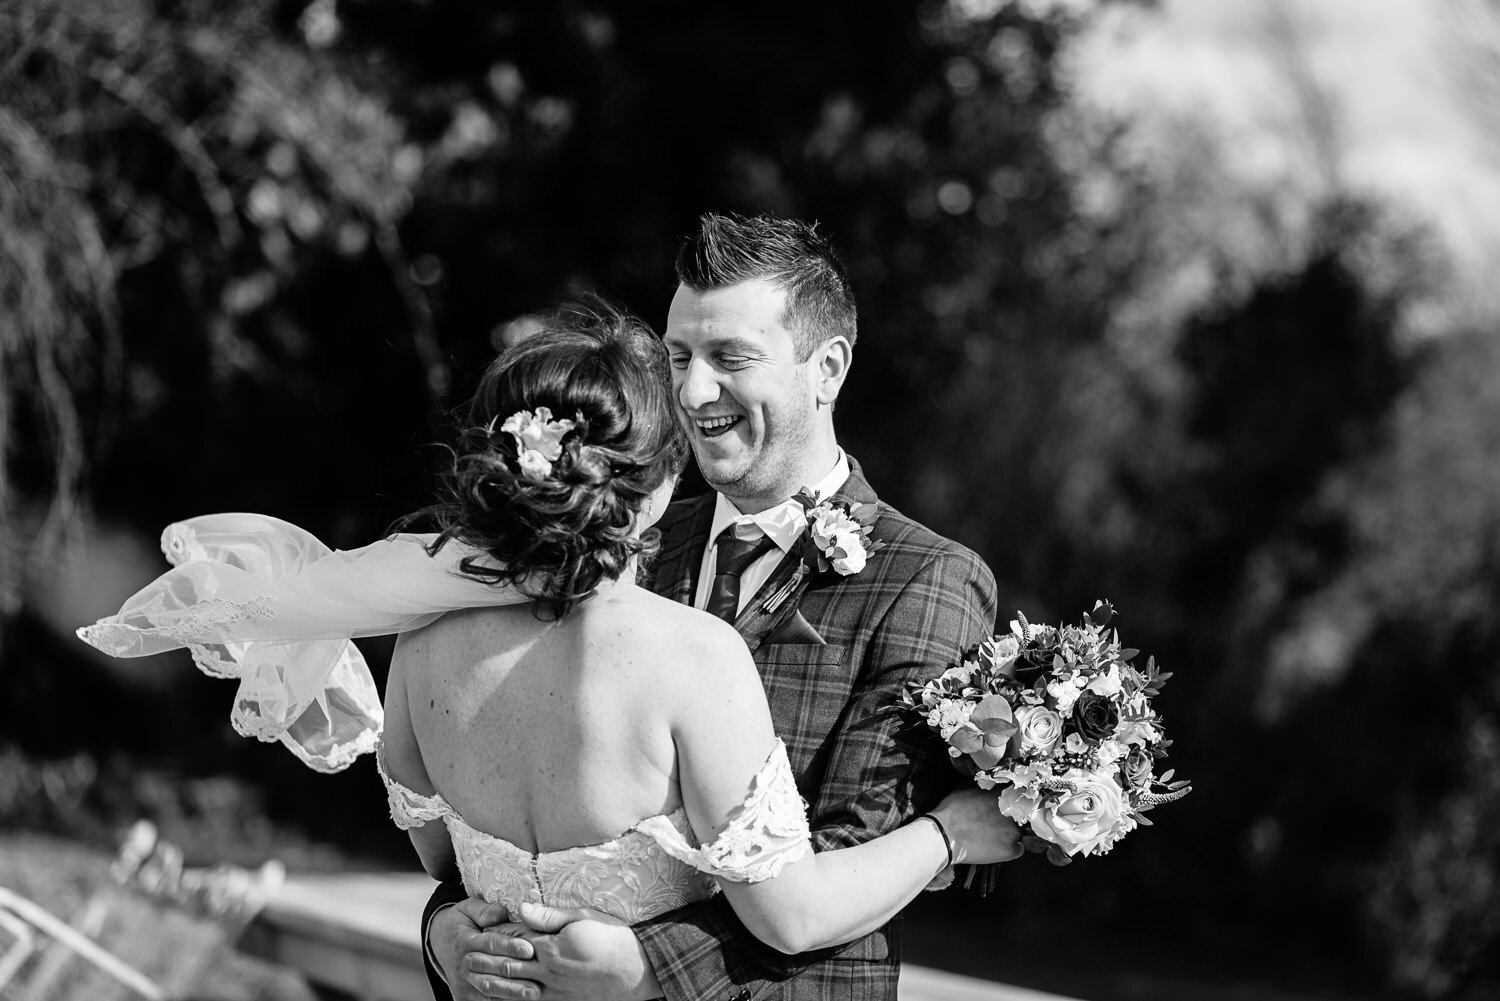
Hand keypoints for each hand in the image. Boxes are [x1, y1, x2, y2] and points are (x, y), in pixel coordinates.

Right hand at [429, 897, 538, 1000]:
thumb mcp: (468, 908)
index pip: (490, 944)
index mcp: (464, 941)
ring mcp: (463, 984)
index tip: (529, 950)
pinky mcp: (465, 997)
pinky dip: (503, 1000)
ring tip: (533, 994)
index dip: (510, 947)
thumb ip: (485, 910)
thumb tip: (501, 912)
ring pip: (489, 990)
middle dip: (515, 976)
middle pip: (491, 972)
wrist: (439, 941)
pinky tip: (521, 1000)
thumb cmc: (461, 922)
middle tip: (536, 980)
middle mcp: (463, 965)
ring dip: (511, 993)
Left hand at [482, 901, 661, 1000]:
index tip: (482, 929)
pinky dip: (513, 1000)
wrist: (637, 971)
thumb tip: (521, 908)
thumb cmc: (612, 938)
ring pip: (515, 990)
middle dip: (486, 961)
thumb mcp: (583, 918)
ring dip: (492, 984)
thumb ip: (548, 916)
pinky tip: (502, 997)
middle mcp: (549, 972)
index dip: (498, 933)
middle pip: (509, 965)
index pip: (516, 939)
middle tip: (466, 957)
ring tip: (474, 978)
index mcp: (552, 948)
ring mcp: (555, 992)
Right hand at [929, 789, 1023, 865]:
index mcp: (1002, 795)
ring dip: (1009, 831)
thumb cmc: (951, 812)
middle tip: (994, 820)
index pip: (1015, 795)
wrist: (944, 834)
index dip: (1008, 800)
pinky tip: (999, 846)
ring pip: (1018, 830)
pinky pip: (1019, 848)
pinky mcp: (1010, 849)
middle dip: (1009, 816)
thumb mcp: (965, 787)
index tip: (1002, 805)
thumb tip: (986, 783)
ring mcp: (1012, 831)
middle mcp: (1012, 812)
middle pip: (1018, 813)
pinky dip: (1011, 848)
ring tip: (993, 834)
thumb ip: (982, 784)